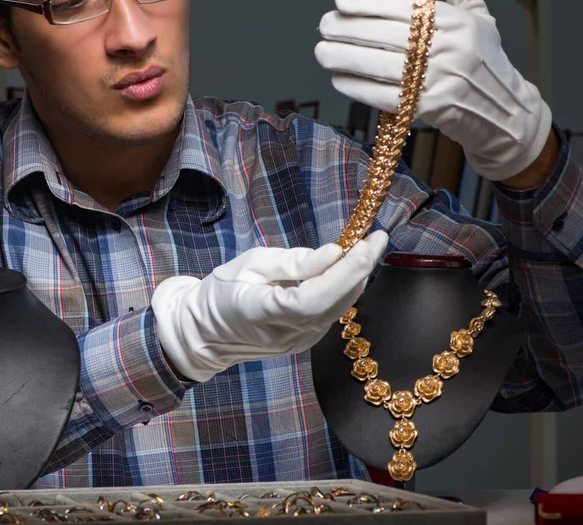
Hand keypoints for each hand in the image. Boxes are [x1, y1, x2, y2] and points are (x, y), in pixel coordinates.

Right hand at [152, 231, 388, 381]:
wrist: (205, 332)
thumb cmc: (220, 291)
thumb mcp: (250, 264)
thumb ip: (293, 263)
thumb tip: (334, 254)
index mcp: (262, 312)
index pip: (314, 297)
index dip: (345, 272)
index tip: (366, 243)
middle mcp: (285, 334)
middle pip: (334, 305)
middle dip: (361, 269)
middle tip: (377, 239)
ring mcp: (296, 344)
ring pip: (338, 311)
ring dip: (357, 279)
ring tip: (369, 249)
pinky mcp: (303, 344)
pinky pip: (331, 315)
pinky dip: (345, 290)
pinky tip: (351, 270)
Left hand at [314, 0, 551, 181]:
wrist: (504, 110)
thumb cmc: (485, 60)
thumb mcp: (478, 17)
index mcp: (455, 21)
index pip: (404, 6)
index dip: (368, 2)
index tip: (340, 1)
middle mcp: (448, 48)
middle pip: (386, 35)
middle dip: (348, 31)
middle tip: (323, 27)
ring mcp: (439, 80)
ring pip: (380, 66)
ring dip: (345, 59)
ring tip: (322, 53)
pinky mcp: (429, 109)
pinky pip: (384, 97)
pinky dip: (358, 88)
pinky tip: (338, 79)